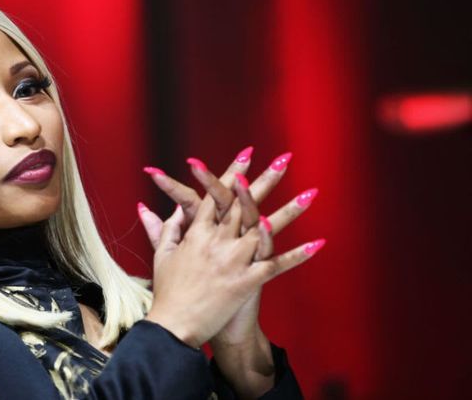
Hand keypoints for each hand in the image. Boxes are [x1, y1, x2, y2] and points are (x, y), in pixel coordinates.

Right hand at [139, 148, 323, 347]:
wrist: (173, 325)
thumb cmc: (167, 291)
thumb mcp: (162, 256)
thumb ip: (167, 228)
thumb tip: (175, 208)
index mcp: (196, 234)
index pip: (216, 196)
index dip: (232, 173)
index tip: (246, 155)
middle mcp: (216, 242)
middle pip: (244, 203)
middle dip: (264, 179)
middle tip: (283, 159)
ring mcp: (232, 261)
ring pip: (265, 229)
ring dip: (290, 211)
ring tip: (310, 194)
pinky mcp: (245, 282)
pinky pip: (276, 266)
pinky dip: (297, 256)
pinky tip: (317, 244)